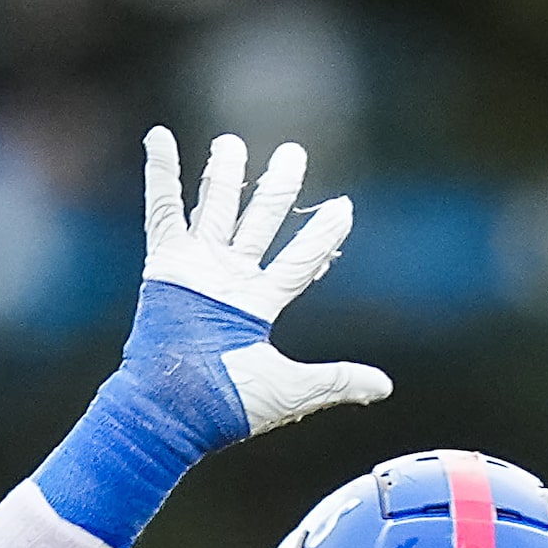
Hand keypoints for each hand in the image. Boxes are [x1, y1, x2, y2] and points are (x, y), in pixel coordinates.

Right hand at [32, 128, 387, 547]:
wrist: (178, 410)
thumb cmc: (231, 405)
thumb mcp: (296, 390)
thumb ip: (339, 381)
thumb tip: (386, 386)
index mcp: (259, 306)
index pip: (300, 261)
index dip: (322, 235)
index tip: (345, 205)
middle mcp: (230, 280)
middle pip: (261, 221)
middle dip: (277, 188)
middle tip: (294, 152)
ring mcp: (197, 270)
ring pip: (217, 209)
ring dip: (225, 175)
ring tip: (234, 142)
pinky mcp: (165, 266)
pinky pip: (162, 211)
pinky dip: (161, 174)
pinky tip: (160, 137)